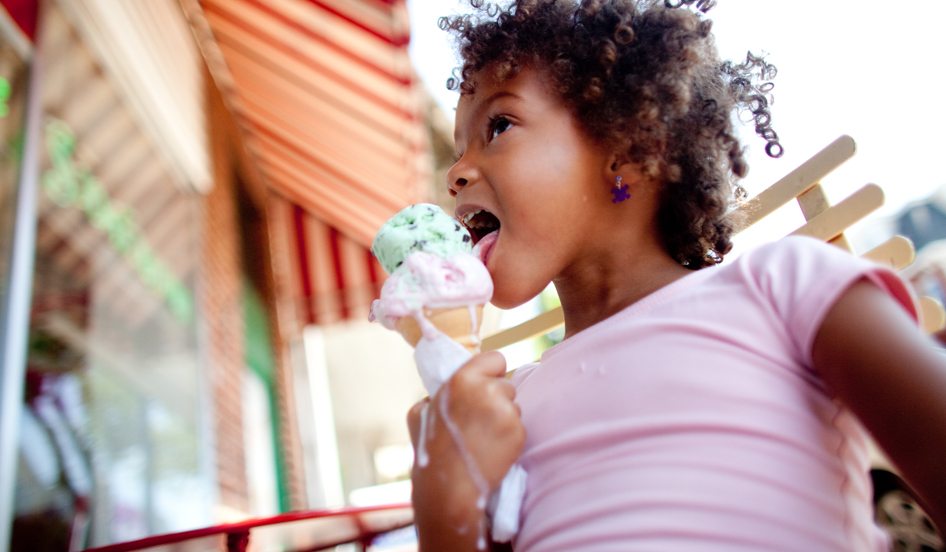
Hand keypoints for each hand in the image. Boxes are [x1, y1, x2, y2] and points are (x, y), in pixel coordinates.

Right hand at [407, 351, 524, 549]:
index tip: (485, 384)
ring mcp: (506, 412)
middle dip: (496, 397)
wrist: (449, 488)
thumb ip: (436, 393)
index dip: (491, 371)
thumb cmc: (431, 450)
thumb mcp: (421, 413)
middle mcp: (487, 391)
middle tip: (479, 418)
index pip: (496, 359)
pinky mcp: (518, 432)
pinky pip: (519, 425)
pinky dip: (509, 435)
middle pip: (506, 384)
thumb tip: (444, 387)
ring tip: (484, 436)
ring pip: (514, 405)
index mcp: (462, 380)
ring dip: (503, 416)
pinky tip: (492, 447)